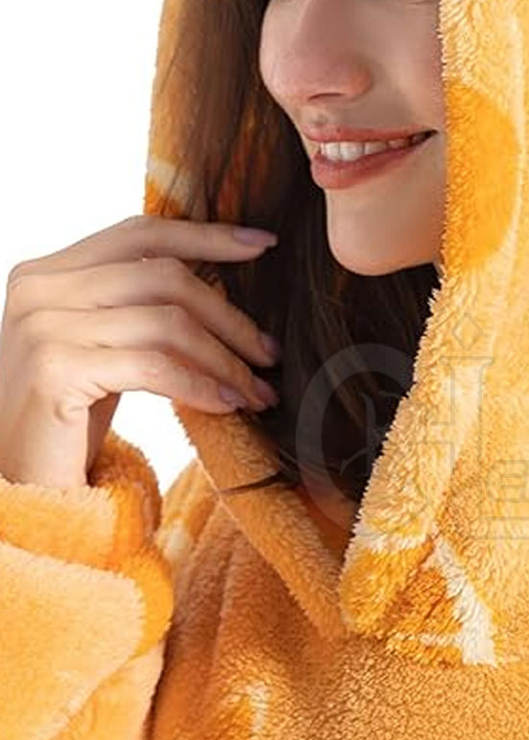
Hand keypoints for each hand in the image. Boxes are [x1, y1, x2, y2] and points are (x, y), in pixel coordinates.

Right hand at [0, 214, 281, 489]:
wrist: (23, 481)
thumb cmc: (72, 417)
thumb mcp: (106, 348)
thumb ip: (142, 309)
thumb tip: (226, 293)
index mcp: (51, 272)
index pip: (141, 236)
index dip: (207, 235)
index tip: (263, 243)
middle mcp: (41, 288)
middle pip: (165, 277)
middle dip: (231, 318)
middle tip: (270, 355)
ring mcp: (44, 326)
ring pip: (168, 322)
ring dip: (226, 361)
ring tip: (258, 392)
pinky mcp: (57, 370)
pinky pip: (154, 366)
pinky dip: (201, 386)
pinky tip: (228, 406)